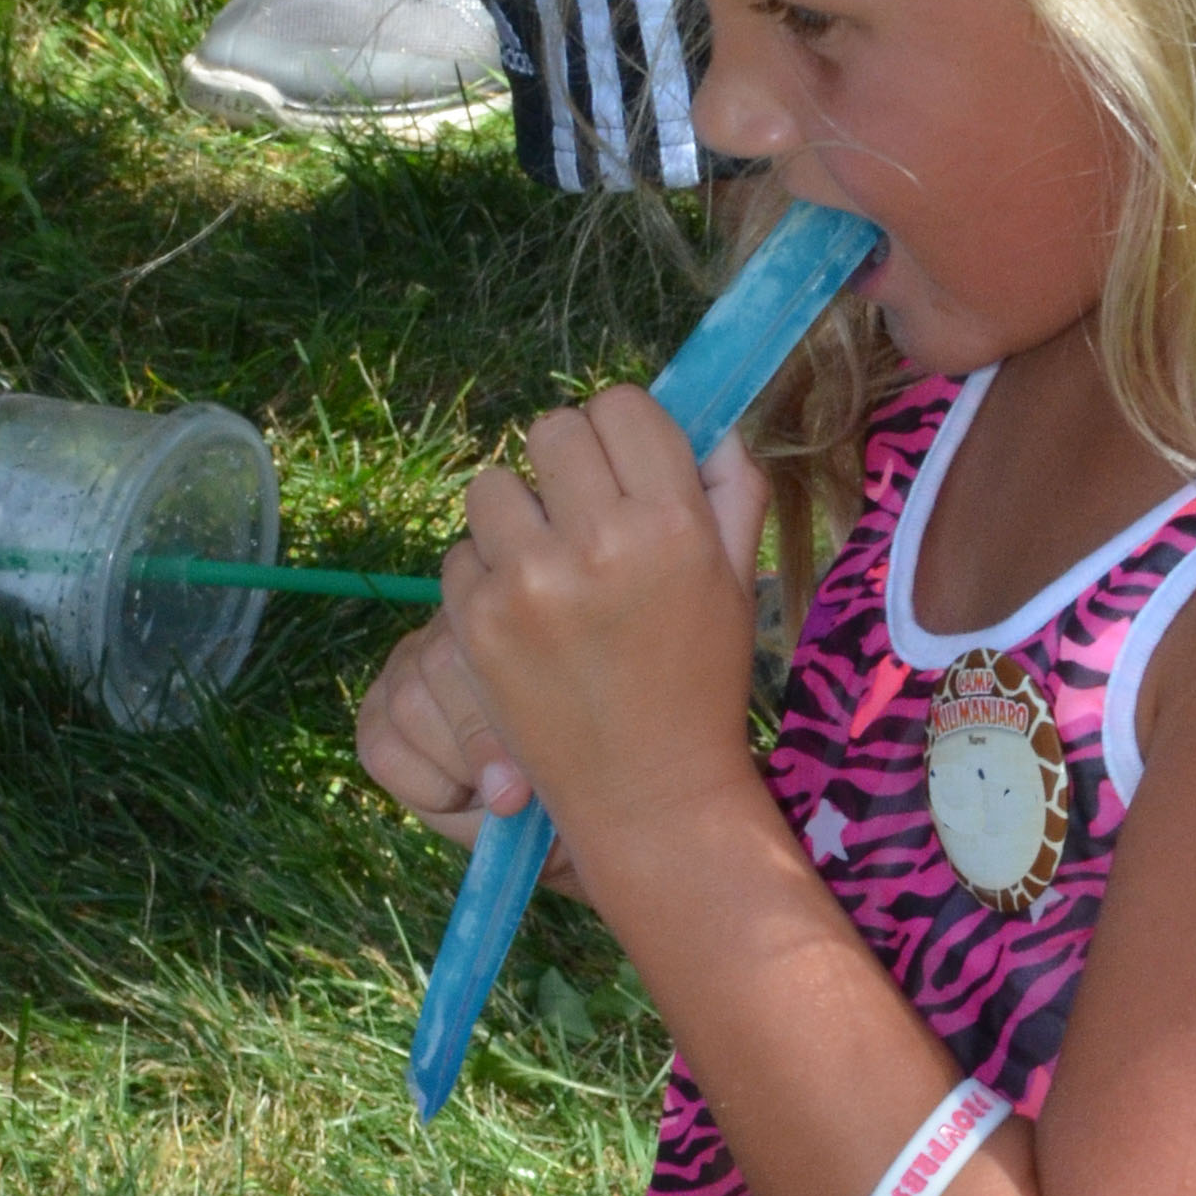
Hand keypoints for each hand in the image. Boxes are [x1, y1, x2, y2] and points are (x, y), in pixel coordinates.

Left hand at [430, 407, 771, 879]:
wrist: (649, 791)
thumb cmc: (701, 682)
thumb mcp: (735, 579)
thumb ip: (732, 487)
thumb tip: (711, 421)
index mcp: (672, 522)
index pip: (620, 404)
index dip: (620, 430)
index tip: (624, 468)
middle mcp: (598, 542)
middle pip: (551, 430)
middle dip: (566, 464)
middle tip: (581, 512)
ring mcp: (529, 582)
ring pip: (493, 485)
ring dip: (516, 514)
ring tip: (546, 562)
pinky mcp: (477, 622)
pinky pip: (460, 553)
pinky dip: (485, 574)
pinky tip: (523, 614)